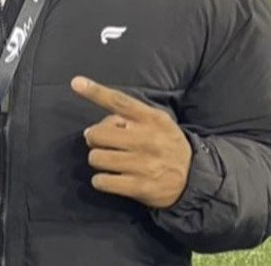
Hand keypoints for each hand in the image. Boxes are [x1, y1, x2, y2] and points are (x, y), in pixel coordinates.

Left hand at [72, 76, 191, 208]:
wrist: (194, 178)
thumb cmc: (164, 144)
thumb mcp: (155, 122)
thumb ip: (128, 117)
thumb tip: (92, 130)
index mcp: (151, 119)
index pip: (120, 102)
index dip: (96, 92)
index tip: (75, 83)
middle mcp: (148, 140)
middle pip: (97, 134)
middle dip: (94, 139)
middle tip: (105, 144)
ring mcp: (144, 164)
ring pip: (96, 158)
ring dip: (98, 160)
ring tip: (111, 161)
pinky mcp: (141, 187)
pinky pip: (102, 181)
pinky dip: (101, 180)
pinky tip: (112, 178)